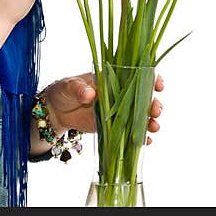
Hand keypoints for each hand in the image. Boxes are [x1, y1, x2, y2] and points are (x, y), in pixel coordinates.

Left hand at [45, 72, 164, 143]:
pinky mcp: (114, 127)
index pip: (138, 74)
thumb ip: (79, 88)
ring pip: (142, 116)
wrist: (57, 111)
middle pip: (145, 98)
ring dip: (151, 122)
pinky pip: (131, 132)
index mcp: (114, 77)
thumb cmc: (65, 90)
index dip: (151, 78)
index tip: (157, 85)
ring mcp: (119, 111)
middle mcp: (121, 94)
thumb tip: (89, 93)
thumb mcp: (69, 85)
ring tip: (153, 128)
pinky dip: (140, 137)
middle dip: (154, 104)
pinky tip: (145, 142)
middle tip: (155, 111)